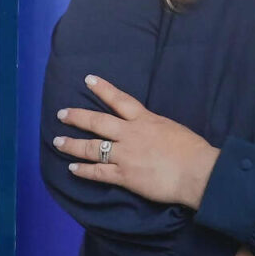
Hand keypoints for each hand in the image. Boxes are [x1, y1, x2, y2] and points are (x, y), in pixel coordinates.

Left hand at [53, 76, 220, 208]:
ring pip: (92, 147)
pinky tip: (72, 168)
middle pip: (97, 122)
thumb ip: (153, 127)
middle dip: (77, 117)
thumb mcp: (171, 128)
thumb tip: (146, 128)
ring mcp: (125, 155)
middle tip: (61, 114)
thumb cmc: (192, 150)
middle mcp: (130, 134)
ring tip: (57, 141)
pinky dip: (84, 170)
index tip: (88, 80)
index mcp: (145, 119)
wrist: (197, 171)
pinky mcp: (125, 176)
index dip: (103, 89)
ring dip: (72, 144)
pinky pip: (98, 172)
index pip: (119, 99)